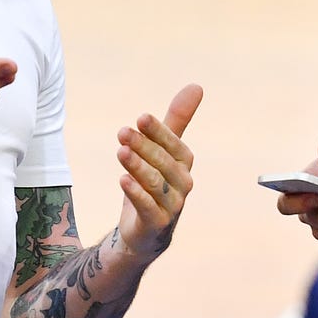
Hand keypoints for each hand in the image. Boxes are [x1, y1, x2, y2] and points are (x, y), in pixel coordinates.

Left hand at [114, 83, 202, 262]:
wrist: (143, 230)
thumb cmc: (154, 184)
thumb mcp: (161, 151)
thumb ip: (175, 121)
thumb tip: (196, 86)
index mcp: (184, 164)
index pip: (174, 145)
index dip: (158, 131)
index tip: (140, 118)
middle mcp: (182, 184)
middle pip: (163, 162)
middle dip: (143, 146)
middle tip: (122, 132)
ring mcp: (172, 206)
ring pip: (155, 183)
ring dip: (138, 166)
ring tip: (121, 152)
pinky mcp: (157, 223)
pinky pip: (148, 207)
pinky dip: (136, 193)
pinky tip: (123, 179)